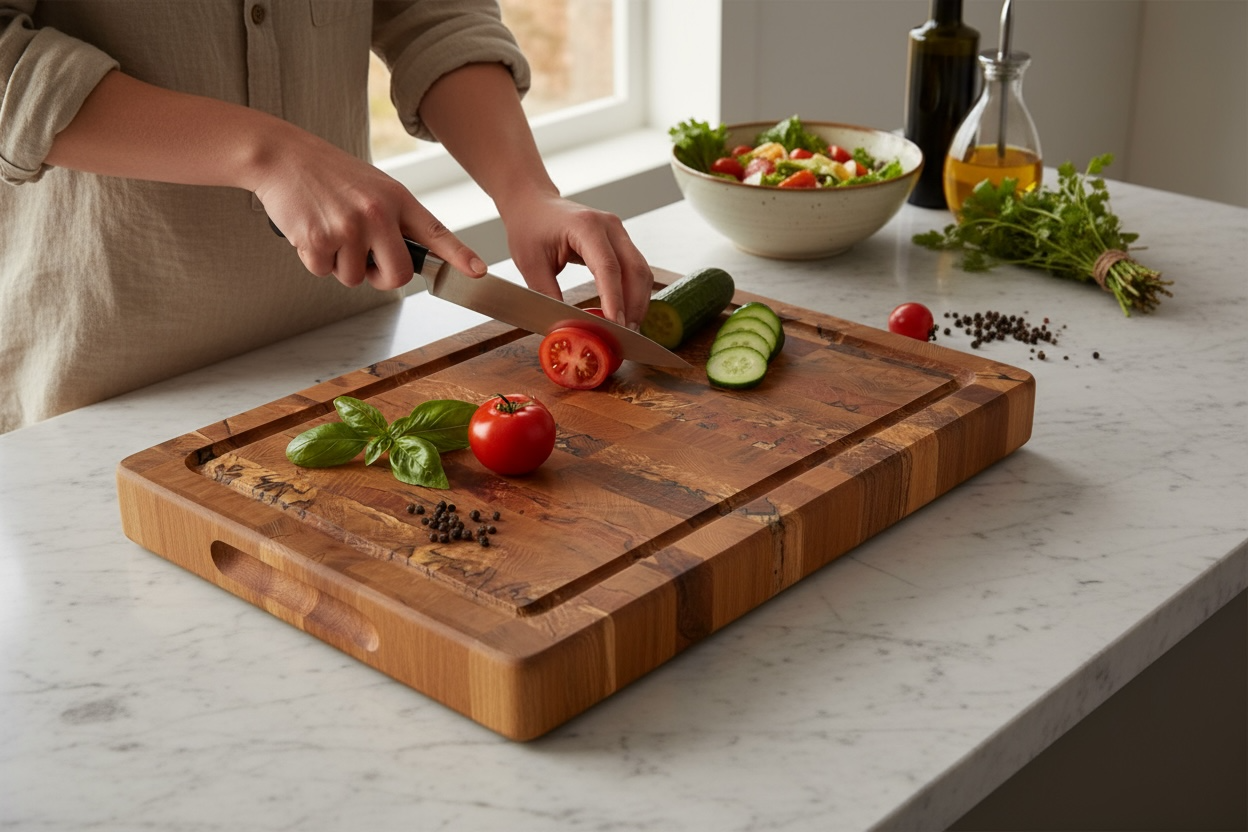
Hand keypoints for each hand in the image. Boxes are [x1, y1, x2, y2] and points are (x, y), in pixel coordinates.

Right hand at [252, 127, 486, 290]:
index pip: (436, 233)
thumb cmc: (330, 175)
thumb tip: (405, 261)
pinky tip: (311, 229)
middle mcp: (378, 213)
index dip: (459, 256)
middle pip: (397, 276)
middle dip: (381, 278)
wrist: (284, 156)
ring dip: (341, 265)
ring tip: (330, 229)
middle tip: (366, 260)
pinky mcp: (319, 240)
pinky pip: (324, 272)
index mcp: (397, 199)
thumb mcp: (374, 188)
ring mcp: (349, 228)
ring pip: (355, 278)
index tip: (478, 272)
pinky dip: (315, 259)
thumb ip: (394, 220)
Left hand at [501, 192, 653, 328]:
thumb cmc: (529, 228)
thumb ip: (548, 295)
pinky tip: (626, 312)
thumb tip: (566, 327)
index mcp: (586, 226)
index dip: (614, 299)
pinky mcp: (620, 240)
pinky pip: (636, 269)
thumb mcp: (531, 264)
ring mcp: (619, 231)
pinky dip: (634, 292)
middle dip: (633, 306)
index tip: (616, 325)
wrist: (533, 203)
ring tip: (628, 329)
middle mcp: (609, 226)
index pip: (608, 267)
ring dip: (638, 302)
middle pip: (635, 270)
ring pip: (641, 271)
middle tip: (626, 335)